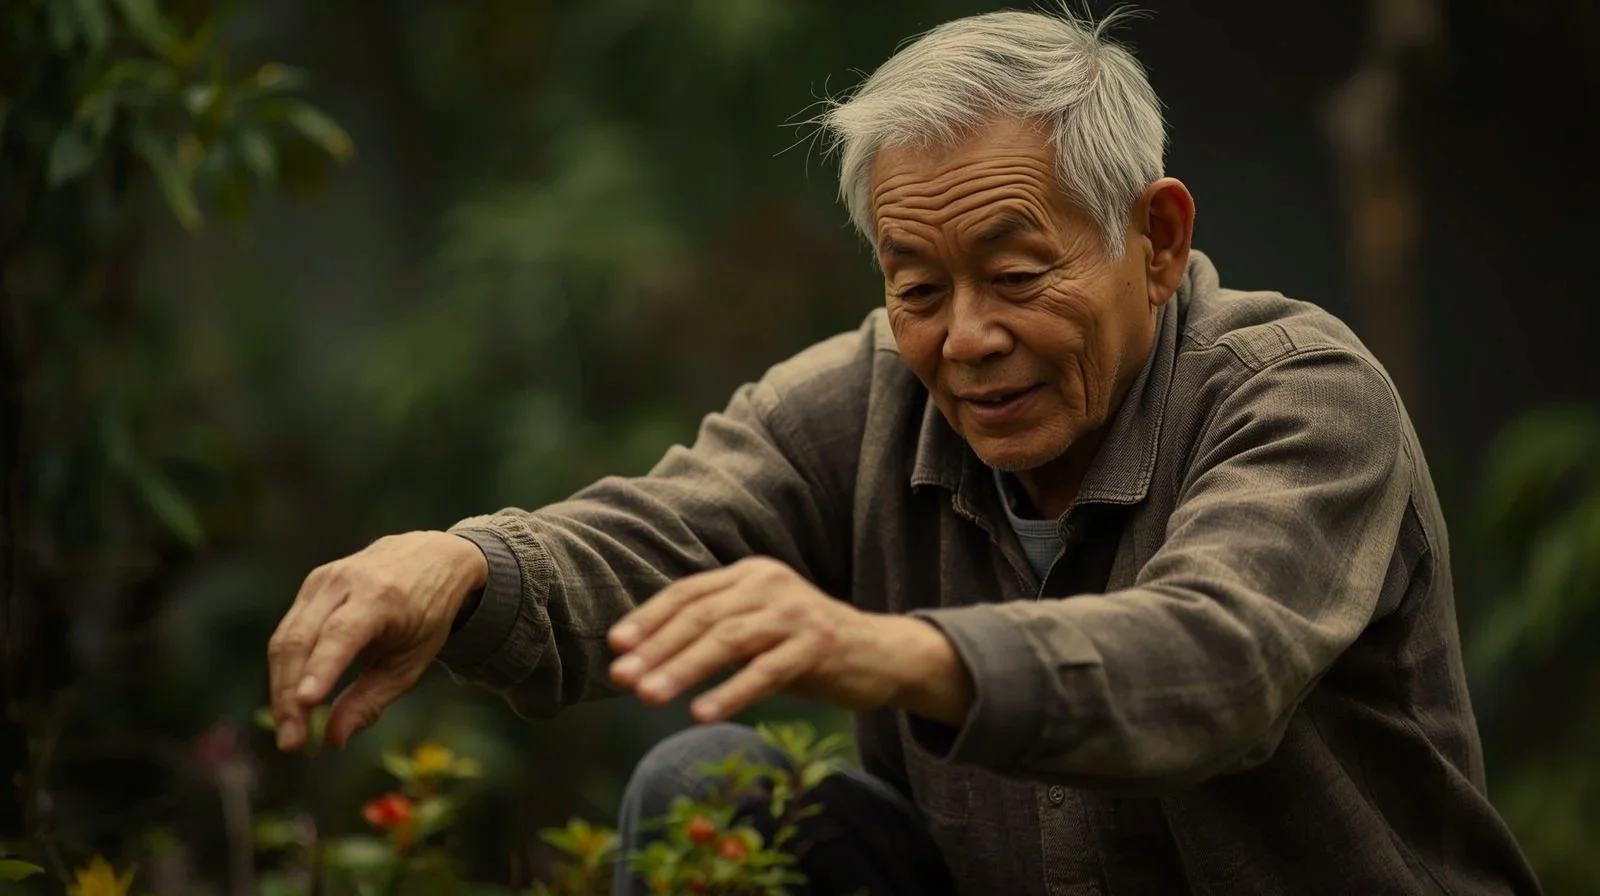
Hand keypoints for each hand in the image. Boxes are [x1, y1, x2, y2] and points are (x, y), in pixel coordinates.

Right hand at [267, 531, 487, 750]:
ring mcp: (324, 580)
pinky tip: (291, 703)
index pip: (342, 633)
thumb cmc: (428, 613)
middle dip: (290, 695)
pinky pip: (288, 632)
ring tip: (290, 733)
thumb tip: (333, 738)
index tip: (306, 704)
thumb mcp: (413, 659)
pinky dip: (285, 670)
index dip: (322, 668)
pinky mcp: (311, 585)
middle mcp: (347, 582)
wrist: (432, 556)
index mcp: (383, 595)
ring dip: (280, 689)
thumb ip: (373, 698)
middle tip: (291, 743)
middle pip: (302, 639)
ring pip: (285, 638)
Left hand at [606, 556, 973, 724]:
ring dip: (684, 670)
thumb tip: (641, 662)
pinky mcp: (818, 645)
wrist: (881, 653)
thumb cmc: (804, 646)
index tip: (616, 646)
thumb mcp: (758, 627)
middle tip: (623, 678)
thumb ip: (712, 632)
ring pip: (729, 640)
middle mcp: (769, 584)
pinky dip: (731, 692)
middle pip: (702, 615)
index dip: (649, 618)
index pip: (688, 592)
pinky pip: (766, 671)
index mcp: (749, 574)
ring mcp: (795, 613)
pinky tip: (703, 713)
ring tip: (649, 697)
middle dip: (657, 647)